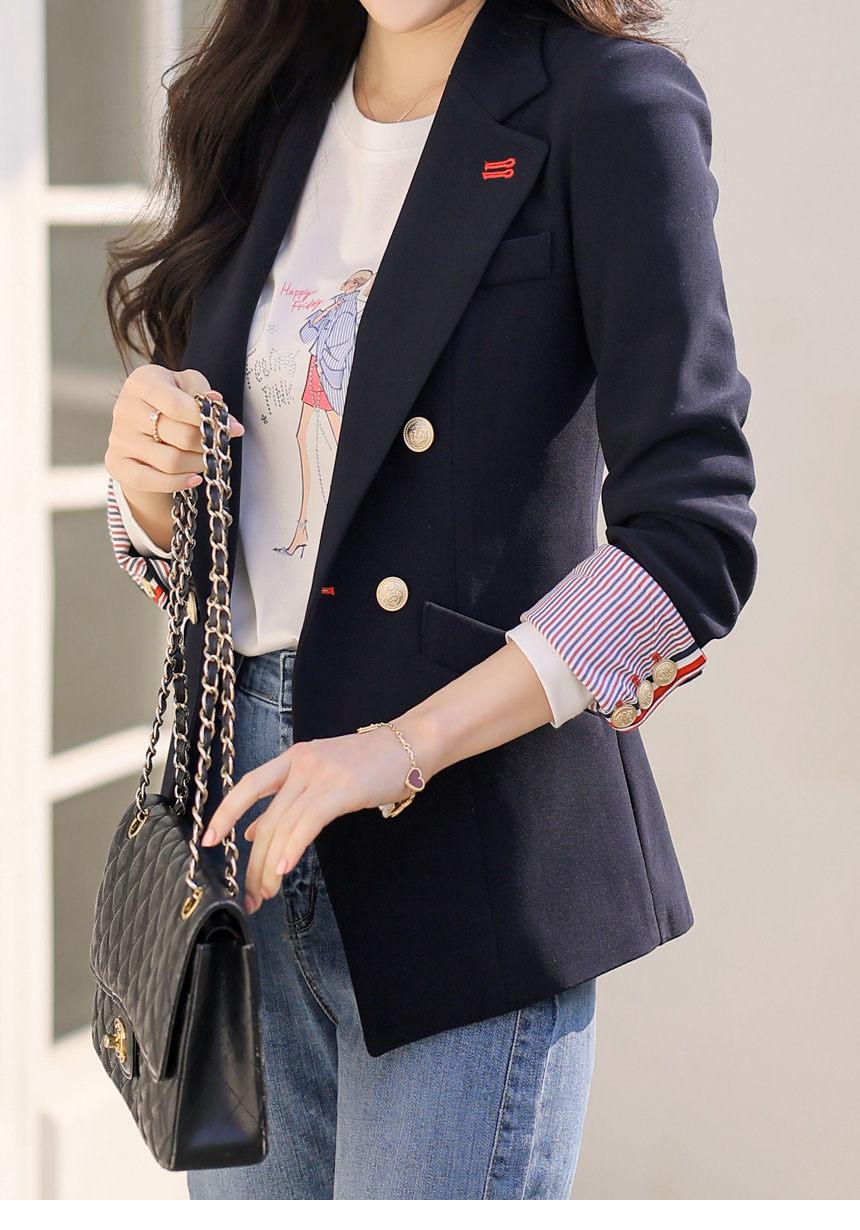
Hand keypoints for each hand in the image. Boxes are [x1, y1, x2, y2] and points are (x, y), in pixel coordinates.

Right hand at [105, 364, 244, 549]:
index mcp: (142, 382)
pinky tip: (194, 479)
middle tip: (221, 447)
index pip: (178, 405)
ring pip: (170, 461)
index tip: (234, 429)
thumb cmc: (169, 399)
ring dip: (198, 464)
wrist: (140, 421)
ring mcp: (119, 438)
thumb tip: (220, 411)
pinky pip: (149, 480)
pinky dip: (176, 483)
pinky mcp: (116, 462)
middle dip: (207, 444)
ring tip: (209, 459)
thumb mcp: (185, 385)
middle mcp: (125, 409)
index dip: (208, 420)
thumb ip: (202, 393)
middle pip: (179, 436)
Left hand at [200, 726, 423, 913]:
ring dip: (271, 865)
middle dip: (253, 860)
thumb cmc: (371, 763)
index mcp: (293, 759)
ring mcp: (321, 774)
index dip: (225, 813)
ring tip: (267, 891)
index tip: (208, 841)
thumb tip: (254, 831)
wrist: (411, 744)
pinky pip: (308, 822)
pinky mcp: (341, 788)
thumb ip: (289, 801)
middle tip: (250, 891)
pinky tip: (283, 869)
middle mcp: (301, 764)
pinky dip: (292, 847)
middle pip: (266, 818)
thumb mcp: (323, 776)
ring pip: (284, 826)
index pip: (248, 786)